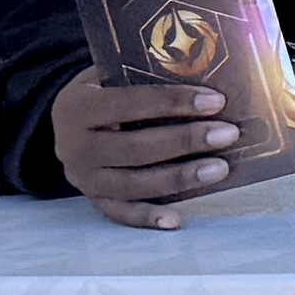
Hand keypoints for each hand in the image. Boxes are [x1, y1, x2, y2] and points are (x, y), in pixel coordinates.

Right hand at [51, 70, 245, 212]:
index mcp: (78, 107)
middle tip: (228, 133)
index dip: (174, 102)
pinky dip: (148, 218)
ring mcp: (83, 179)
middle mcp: (75, 147)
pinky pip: (122, 213)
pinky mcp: (94, 201)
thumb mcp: (110, 76)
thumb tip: (206, 74)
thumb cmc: (103, 92)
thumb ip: (145, 75)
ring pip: (133, 184)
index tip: (215, 101)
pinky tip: (177, 219)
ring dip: (180, 178)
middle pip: (135, 148)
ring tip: (220, 169)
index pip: (130, 103)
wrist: (67, 123)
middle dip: (186, 140)